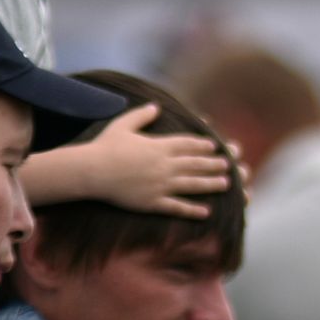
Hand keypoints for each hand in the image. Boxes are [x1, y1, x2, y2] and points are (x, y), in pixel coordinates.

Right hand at [81, 104, 233, 218]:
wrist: (90, 172)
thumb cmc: (104, 147)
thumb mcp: (123, 125)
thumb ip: (142, 115)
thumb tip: (156, 106)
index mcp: (159, 146)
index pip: (187, 144)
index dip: (202, 145)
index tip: (214, 146)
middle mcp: (164, 165)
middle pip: (195, 164)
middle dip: (213, 164)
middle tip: (229, 165)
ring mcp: (160, 185)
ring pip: (192, 184)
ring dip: (210, 184)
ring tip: (226, 184)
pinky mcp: (152, 202)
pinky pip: (177, 207)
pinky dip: (192, 210)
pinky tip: (206, 213)